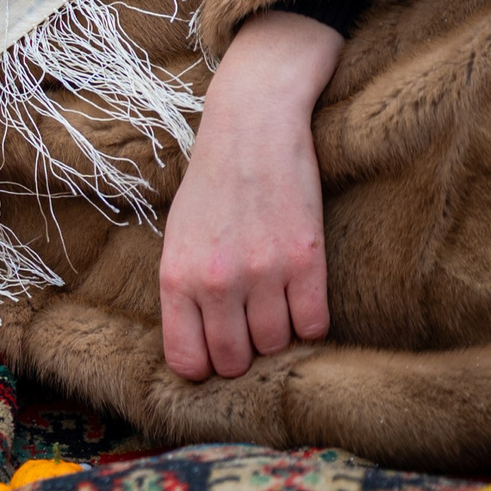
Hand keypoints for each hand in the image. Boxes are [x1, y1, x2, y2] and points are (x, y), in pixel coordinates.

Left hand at [159, 10, 341, 380]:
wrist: (252, 125)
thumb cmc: (211, 183)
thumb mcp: (177, 237)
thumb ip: (183, 292)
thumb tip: (197, 347)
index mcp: (176, 277)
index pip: (187, 361)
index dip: (203, 366)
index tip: (214, 353)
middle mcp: (215, 282)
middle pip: (234, 361)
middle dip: (243, 353)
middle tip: (248, 325)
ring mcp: (262, 273)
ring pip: (276, 346)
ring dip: (278, 333)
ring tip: (274, 301)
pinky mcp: (306, 260)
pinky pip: (314, 326)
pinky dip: (310, 322)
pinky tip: (301, 297)